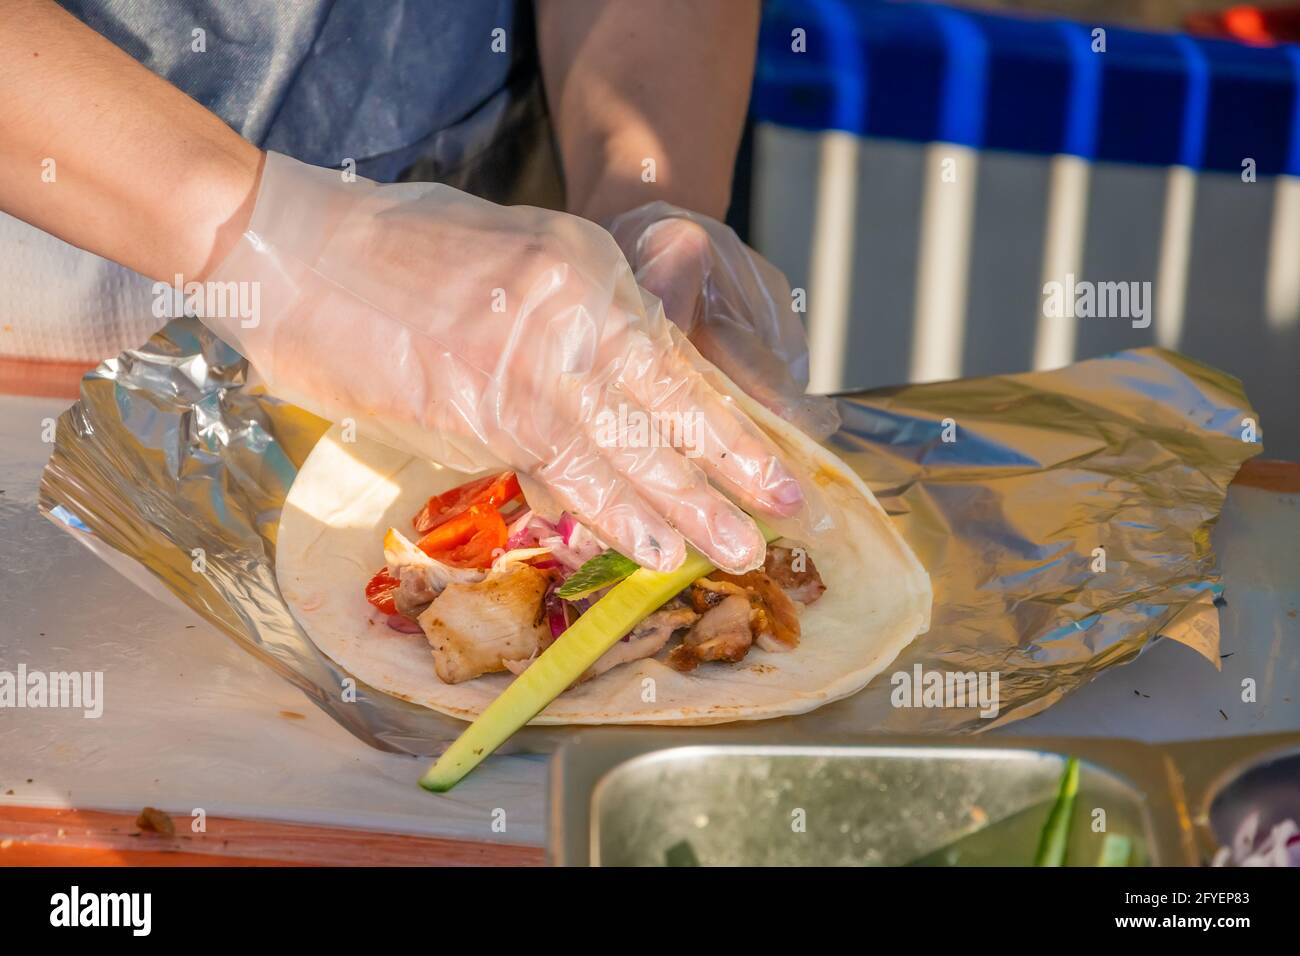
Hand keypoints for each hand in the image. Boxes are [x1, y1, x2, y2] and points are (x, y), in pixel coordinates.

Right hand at [206, 153, 810, 572]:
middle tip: (783, 516)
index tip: (765, 457)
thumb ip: (576, 315)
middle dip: (729, 468)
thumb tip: (627, 378)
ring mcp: (530, 364)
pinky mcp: (481, 413)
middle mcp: (572, 311)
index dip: (722, 416)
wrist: (291, 250)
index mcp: (585, 267)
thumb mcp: (512, 256)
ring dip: (683, 509)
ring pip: (625, 449)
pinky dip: (608, 516)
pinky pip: (560, 473)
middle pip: (666, 404)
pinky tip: (647, 548)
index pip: (670, 357)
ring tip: (733, 552)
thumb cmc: (393, 250)